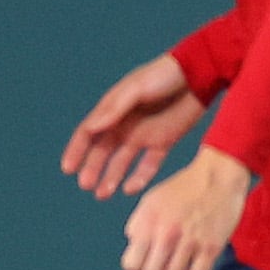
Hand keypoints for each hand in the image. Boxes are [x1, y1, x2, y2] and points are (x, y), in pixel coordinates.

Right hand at [62, 53, 202, 198]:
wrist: (201, 74)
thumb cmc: (164, 75)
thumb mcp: (137, 88)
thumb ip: (115, 108)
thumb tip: (91, 128)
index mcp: (112, 110)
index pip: (88, 133)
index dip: (76, 151)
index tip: (68, 169)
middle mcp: (124, 125)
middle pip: (102, 152)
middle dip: (92, 169)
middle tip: (86, 186)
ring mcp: (143, 134)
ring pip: (122, 162)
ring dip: (111, 177)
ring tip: (103, 195)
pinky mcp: (164, 141)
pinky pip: (148, 164)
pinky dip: (139, 177)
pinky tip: (130, 189)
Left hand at [123, 146, 249, 269]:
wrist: (218, 175)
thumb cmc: (183, 188)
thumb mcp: (150, 201)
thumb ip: (138, 226)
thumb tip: (135, 249)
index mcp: (148, 224)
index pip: (130, 265)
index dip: (137, 267)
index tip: (147, 260)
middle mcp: (166, 235)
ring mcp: (190, 243)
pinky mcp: (212, 247)